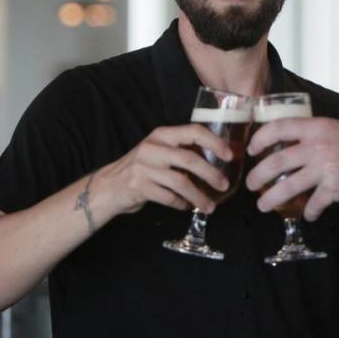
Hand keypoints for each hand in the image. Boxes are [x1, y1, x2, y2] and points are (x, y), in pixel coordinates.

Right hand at [94, 124, 233, 215]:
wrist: (109, 187)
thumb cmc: (142, 168)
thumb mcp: (160, 151)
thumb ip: (182, 151)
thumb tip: (217, 159)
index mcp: (162, 135)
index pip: (193, 131)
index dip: (214, 142)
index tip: (229, 155)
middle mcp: (153, 147)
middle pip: (189, 159)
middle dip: (211, 174)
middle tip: (224, 185)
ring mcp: (144, 167)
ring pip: (181, 182)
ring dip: (199, 196)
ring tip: (210, 206)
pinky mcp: (139, 186)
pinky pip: (169, 197)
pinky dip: (181, 204)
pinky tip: (187, 207)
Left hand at [245, 118, 338, 219]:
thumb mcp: (338, 128)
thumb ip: (316, 134)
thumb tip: (292, 143)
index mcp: (317, 127)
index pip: (279, 128)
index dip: (261, 138)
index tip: (252, 149)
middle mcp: (317, 147)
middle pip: (277, 161)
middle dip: (258, 175)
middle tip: (251, 184)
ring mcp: (325, 169)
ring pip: (288, 186)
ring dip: (272, 198)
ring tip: (263, 205)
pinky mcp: (334, 189)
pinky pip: (314, 204)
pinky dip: (309, 212)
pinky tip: (308, 215)